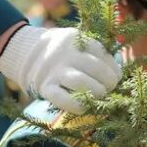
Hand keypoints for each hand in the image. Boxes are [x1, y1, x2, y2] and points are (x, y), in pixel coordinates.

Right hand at [0, 26, 120, 114]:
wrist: (28, 53)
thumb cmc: (64, 52)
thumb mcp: (77, 43)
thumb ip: (95, 54)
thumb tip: (118, 76)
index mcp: (76, 39)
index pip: (102, 54)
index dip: (113, 68)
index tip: (116, 77)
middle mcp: (65, 53)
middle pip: (95, 68)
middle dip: (108, 82)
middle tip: (109, 89)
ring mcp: (54, 70)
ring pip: (80, 82)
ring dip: (97, 92)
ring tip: (101, 96)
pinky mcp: (45, 87)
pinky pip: (62, 99)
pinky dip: (77, 105)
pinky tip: (86, 107)